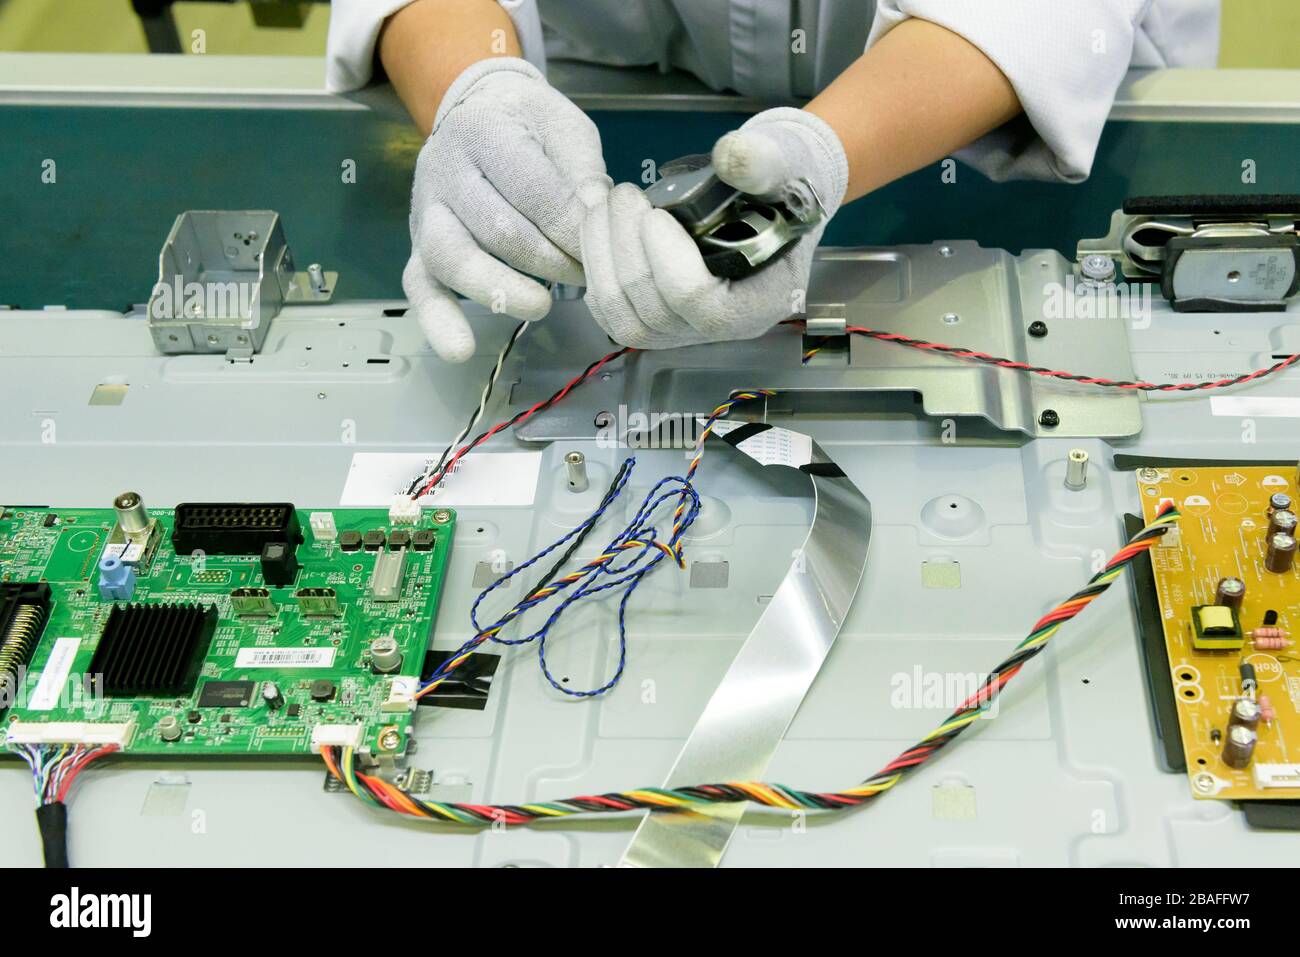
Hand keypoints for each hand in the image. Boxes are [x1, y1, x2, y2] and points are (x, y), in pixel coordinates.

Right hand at [404, 58, 609, 360]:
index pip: (533, 191)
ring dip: (504, 289)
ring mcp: (427, 212)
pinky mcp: (418, 247)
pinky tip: (460, 349)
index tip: (602, 247)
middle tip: (584, 274)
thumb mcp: (565, 128)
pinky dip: (438, 321)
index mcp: (486, 131)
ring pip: (455, 258)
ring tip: (541, 306)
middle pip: (498, 229)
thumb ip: (582, 172)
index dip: (573, 228)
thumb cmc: (529, 125)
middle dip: (550, 261)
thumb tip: (598, 217)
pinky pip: (419, 287)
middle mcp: (446, 170)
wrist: (475, 110)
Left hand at [580, 108, 847, 349]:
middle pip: (653, 313)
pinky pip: (608, 308)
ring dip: (601, 256)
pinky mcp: (651, 316)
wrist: (767, 195)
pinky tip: (595, 217)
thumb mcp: (785, 166)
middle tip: (621, 194)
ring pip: (622, 316)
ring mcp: (682, 328)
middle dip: (625, 249)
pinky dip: (594, 263)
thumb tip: (730, 154)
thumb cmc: (780, 186)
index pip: (702, 305)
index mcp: (759, 302)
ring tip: (601, 202)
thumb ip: (763, 162)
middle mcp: (719, 329)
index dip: (668, 262)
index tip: (654, 214)